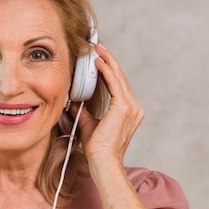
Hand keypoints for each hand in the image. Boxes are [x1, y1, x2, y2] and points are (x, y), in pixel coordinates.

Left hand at [70, 44, 143, 166]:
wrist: (103, 161)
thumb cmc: (97, 148)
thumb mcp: (89, 124)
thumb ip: (84, 110)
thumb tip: (74, 100)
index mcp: (129, 112)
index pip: (119, 86)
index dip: (109, 71)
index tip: (99, 60)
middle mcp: (134, 108)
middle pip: (120, 79)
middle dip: (109, 61)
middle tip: (98, 48)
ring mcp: (131, 107)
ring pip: (119, 78)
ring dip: (108, 62)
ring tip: (98, 50)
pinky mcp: (124, 107)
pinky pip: (114, 84)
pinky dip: (106, 72)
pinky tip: (98, 62)